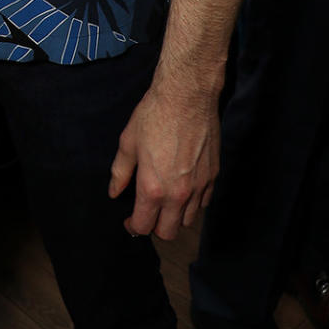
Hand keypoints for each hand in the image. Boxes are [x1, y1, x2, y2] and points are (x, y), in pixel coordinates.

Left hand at [108, 83, 219, 239]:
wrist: (187, 95)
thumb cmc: (154, 115)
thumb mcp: (128, 142)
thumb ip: (120, 172)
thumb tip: (114, 192)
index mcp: (153, 188)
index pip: (144, 226)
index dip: (133, 226)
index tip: (129, 220)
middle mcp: (178, 194)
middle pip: (168, 232)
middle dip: (154, 227)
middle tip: (146, 213)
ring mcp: (199, 187)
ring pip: (188, 221)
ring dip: (174, 217)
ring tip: (164, 201)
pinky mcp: (213, 176)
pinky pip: (204, 203)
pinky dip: (192, 203)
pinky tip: (183, 189)